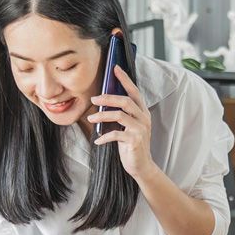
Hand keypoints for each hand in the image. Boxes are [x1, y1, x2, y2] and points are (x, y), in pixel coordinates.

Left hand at [88, 65, 158, 180]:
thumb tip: (103, 102)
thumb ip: (121, 115)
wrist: (141, 166)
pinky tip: (97, 141)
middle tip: (93, 99)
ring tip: (90, 119)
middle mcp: (144, 118)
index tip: (115, 68)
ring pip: (119, 115)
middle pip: (125, 101)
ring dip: (102, 116)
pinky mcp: (134, 140)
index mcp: (143, 112)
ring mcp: (140, 129)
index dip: (125, 79)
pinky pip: (116, 134)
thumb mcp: (128, 127)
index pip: (134, 91)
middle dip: (108, 98)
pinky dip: (104, 137)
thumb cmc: (131, 145)